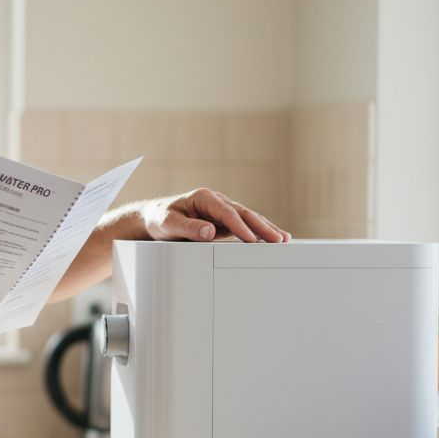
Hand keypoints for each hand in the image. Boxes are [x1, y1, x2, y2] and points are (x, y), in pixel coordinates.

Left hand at [140, 188, 290, 242]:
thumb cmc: (160, 219)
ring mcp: (221, 210)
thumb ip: (187, 227)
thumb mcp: (168, 223)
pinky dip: (258, 232)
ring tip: (283, 240)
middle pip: (243, 213)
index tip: (251, 240)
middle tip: (278, 240)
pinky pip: (244, 225)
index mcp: (204, 197)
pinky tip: (271, 239)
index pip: (226, 212)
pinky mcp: (223, 220)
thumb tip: (209, 231)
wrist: (155, 217)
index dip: (240, 226)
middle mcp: (216, 200)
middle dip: (262, 226)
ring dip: (265, 228)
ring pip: (248, 218)